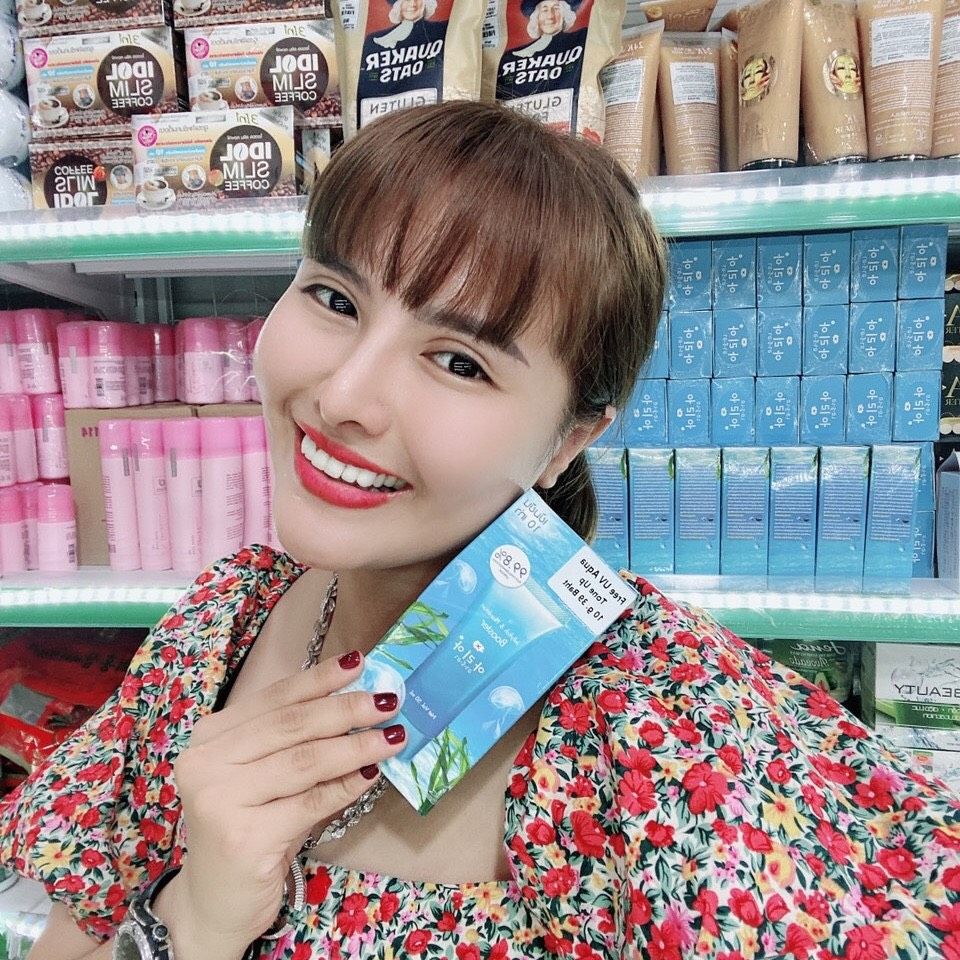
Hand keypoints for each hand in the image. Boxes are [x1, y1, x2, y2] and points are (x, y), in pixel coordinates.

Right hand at [170, 651, 404, 949]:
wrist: (214, 903)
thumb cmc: (248, 828)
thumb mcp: (264, 777)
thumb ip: (296, 742)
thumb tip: (361, 703)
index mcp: (210, 737)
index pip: (275, 698)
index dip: (320, 679)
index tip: (360, 664)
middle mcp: (205, 763)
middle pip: (291, 725)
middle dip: (346, 710)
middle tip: (388, 701)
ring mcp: (219, 801)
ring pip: (304, 762)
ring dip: (355, 746)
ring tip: (392, 737)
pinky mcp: (242, 838)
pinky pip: (309, 803)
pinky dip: (345, 787)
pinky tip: (371, 775)